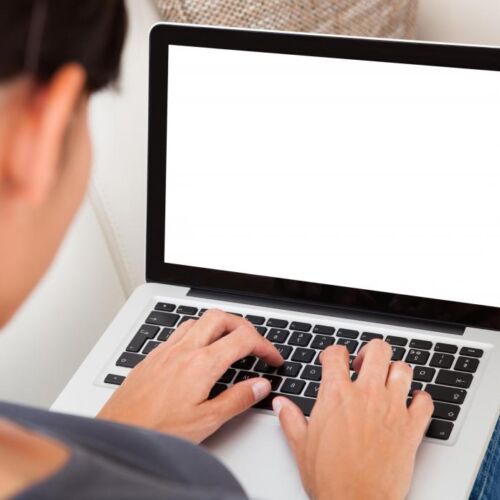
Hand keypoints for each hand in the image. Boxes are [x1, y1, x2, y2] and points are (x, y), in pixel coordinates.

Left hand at [98, 310, 282, 442]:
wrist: (118, 433)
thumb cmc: (157, 430)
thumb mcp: (206, 421)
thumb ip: (238, 399)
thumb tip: (261, 385)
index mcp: (201, 364)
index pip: (243, 339)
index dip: (265, 346)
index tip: (272, 358)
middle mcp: (184, 350)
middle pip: (221, 317)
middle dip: (244, 326)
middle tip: (254, 344)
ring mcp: (166, 350)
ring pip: (199, 320)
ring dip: (219, 326)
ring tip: (229, 343)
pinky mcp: (153, 356)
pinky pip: (179, 331)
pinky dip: (197, 333)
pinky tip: (197, 351)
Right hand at [273, 340, 432, 499]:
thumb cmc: (330, 477)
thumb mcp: (300, 445)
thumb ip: (290, 418)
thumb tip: (281, 405)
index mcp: (336, 394)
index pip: (336, 354)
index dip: (333, 353)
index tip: (334, 359)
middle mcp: (366, 394)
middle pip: (378, 350)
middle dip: (371, 351)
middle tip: (366, 363)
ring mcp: (391, 408)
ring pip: (403, 370)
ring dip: (396, 371)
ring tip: (388, 381)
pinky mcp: (411, 428)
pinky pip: (425, 402)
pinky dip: (420, 399)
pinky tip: (411, 404)